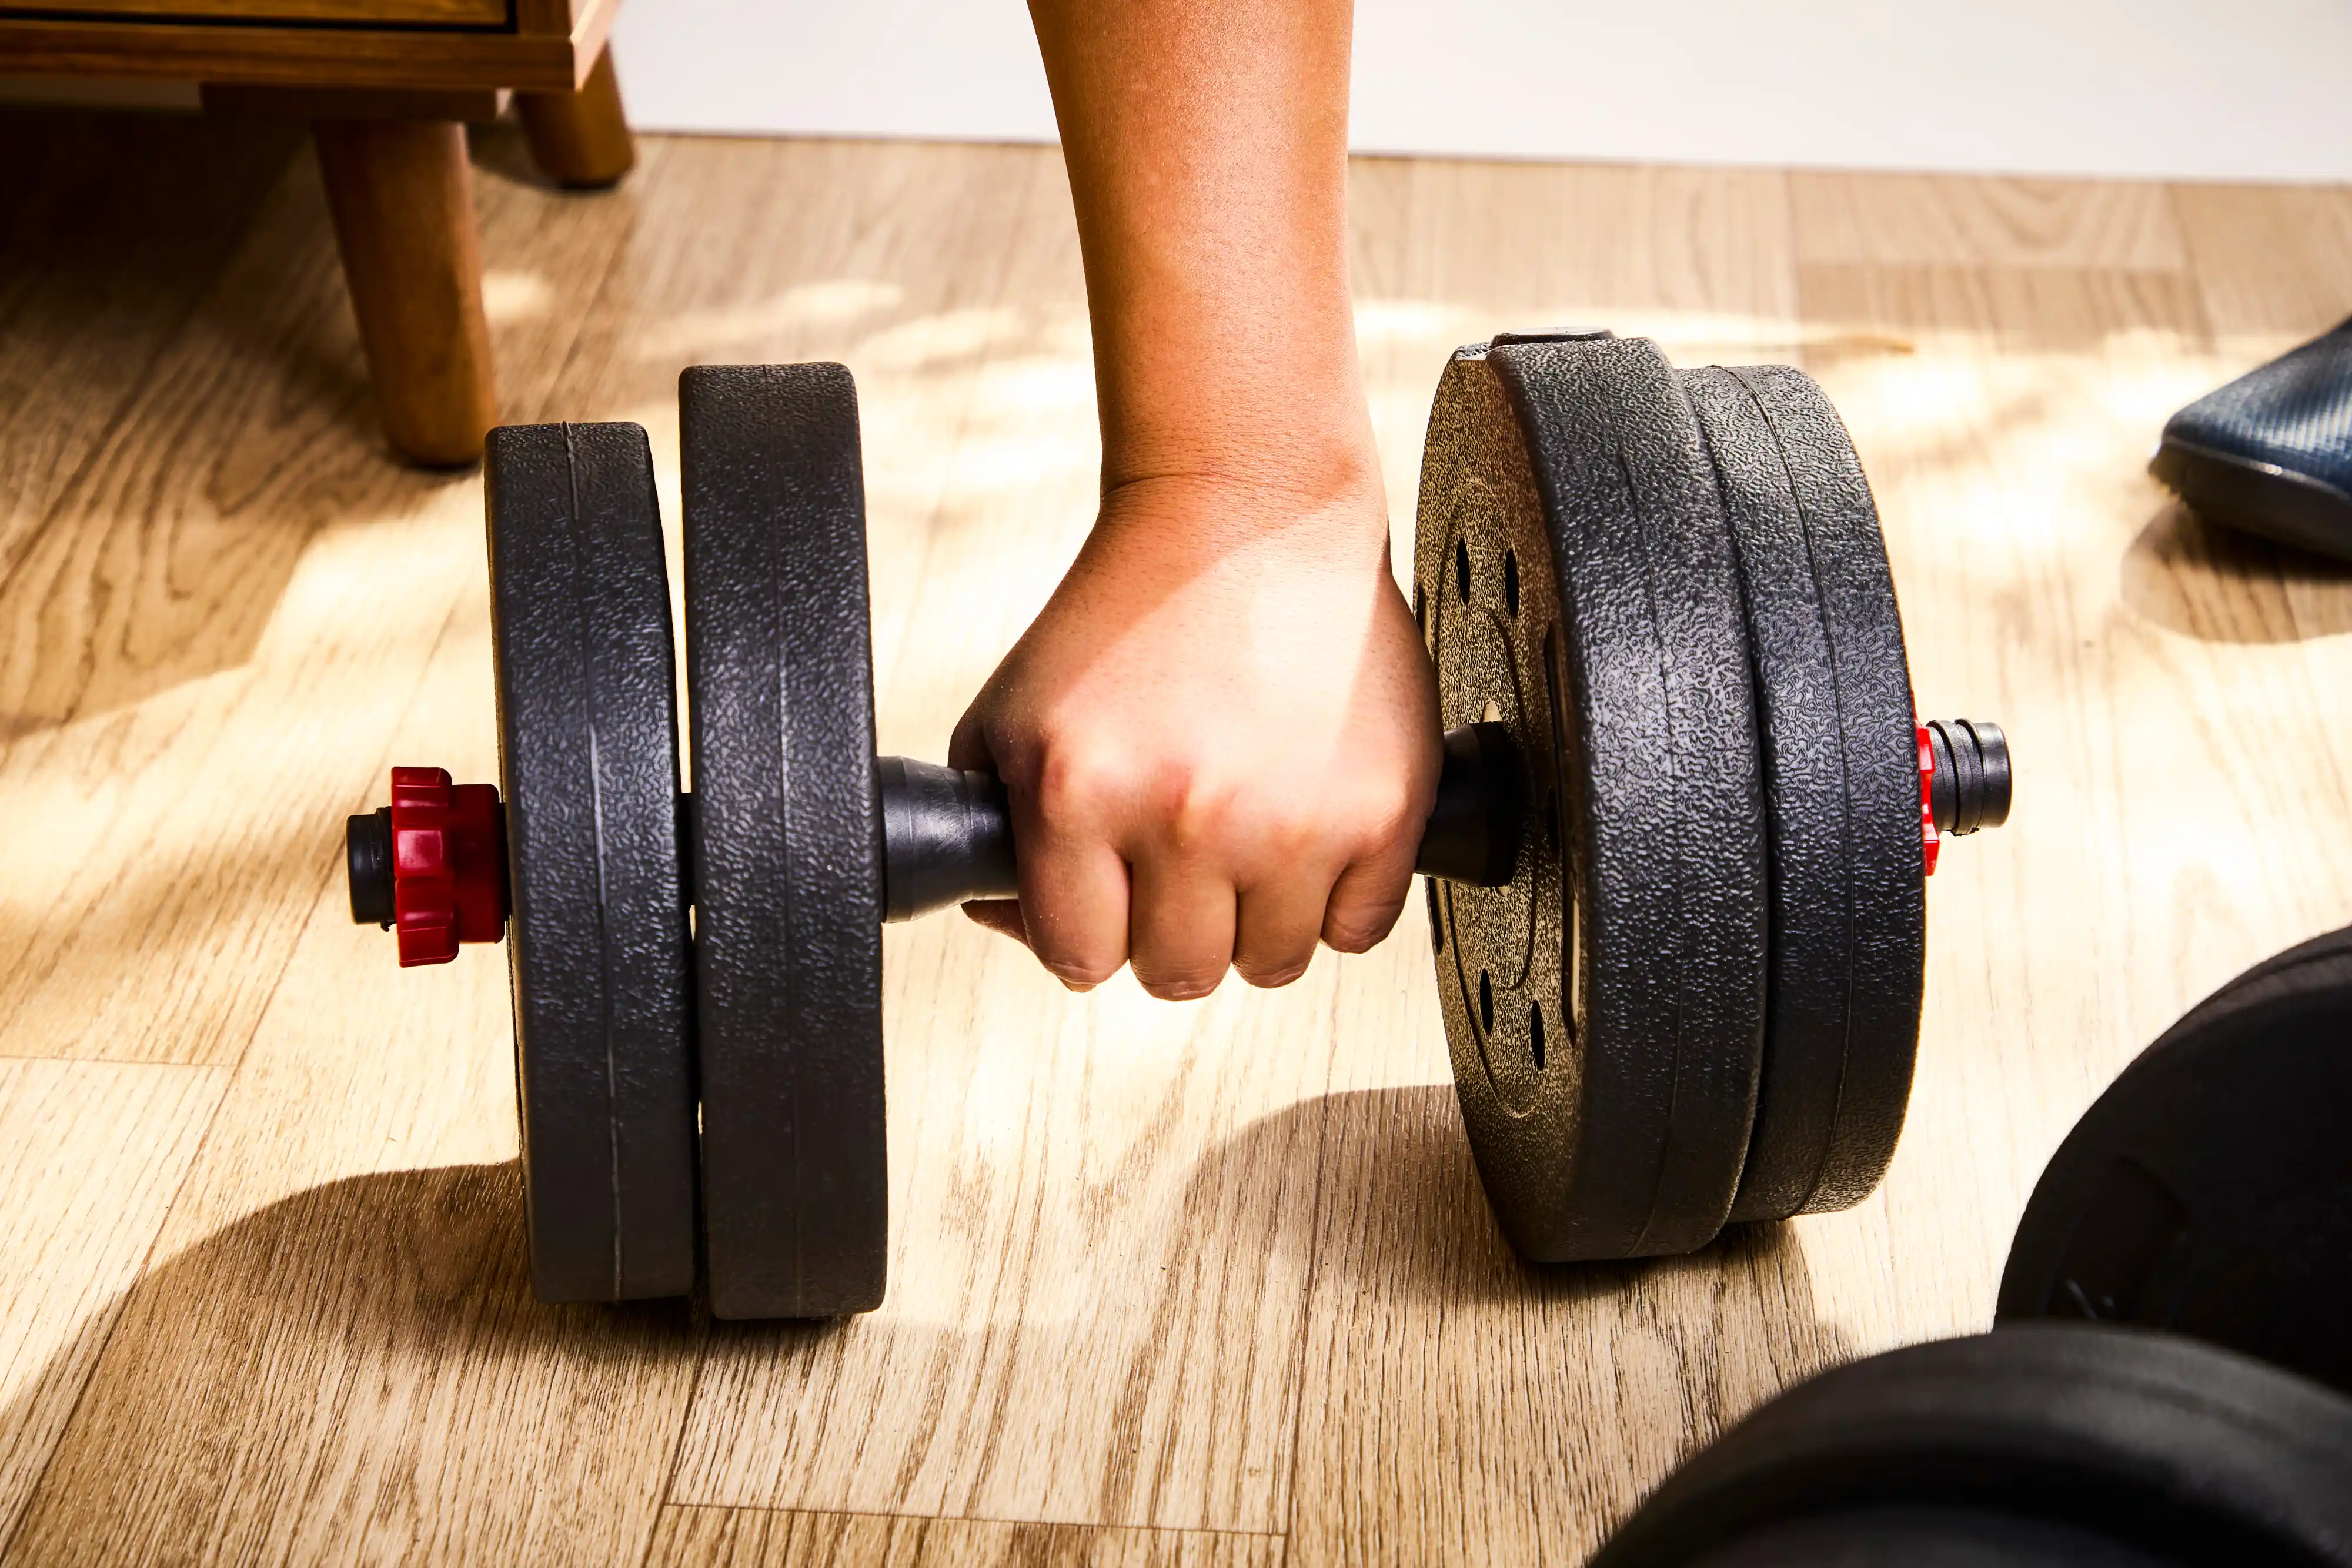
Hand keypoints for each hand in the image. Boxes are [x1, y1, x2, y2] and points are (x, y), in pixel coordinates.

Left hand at [948, 463, 1439, 997]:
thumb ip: (991, 822)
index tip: (1110, 896)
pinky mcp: (1384, 810)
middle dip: (1174, 930)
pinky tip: (1312, 828)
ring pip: (1271, 964)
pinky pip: (1357, 931)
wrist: (1254, 514)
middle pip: (1178, 974)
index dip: (1091, 932)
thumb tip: (1007, 917)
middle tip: (1183, 862)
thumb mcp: (1017, 707)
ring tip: (1251, 838)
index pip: (1079, 960)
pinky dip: (1337, 899)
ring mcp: (1293, 820)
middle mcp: (1185, 816)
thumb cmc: (1132, 609)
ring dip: (1257, 920)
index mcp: (1079, 792)